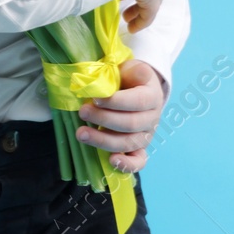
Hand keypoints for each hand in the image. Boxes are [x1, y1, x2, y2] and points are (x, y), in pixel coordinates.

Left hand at [76, 58, 162, 174]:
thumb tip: (122, 75)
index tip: (96, 98)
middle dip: (104, 119)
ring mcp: (146, 135)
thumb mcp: (130, 68)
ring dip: (103, 140)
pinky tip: (111, 161)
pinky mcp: (140, 148)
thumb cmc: (130, 79)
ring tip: (81, 133)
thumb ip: (129, 70)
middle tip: (83, 112)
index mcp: (152, 96)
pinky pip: (139, 162)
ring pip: (129, 143)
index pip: (137, 101)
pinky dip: (127, 164)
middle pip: (130, 124)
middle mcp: (152, 118)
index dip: (116, 102)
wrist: (138, 91)